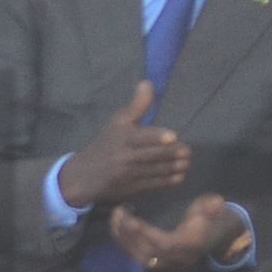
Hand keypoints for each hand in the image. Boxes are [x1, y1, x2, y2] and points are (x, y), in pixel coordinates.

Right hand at [58, 81, 191, 210]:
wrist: (84, 176)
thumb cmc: (105, 145)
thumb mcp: (117, 123)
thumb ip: (136, 106)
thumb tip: (148, 83)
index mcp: (122, 137)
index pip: (141, 137)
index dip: (157, 137)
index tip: (173, 137)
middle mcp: (125, 156)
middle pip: (152, 155)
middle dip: (172, 154)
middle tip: (187, 151)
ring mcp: (128, 174)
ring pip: (155, 171)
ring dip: (173, 168)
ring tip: (186, 163)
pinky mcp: (131, 188)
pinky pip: (152, 184)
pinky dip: (167, 181)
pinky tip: (179, 176)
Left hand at [123, 193, 243, 271]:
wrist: (217, 237)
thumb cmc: (212, 220)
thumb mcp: (215, 210)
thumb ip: (213, 207)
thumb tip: (217, 202)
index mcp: (190, 246)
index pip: (164, 244)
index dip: (146, 234)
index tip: (132, 219)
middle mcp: (177, 259)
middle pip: (147, 253)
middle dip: (129, 235)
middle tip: (118, 214)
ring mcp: (168, 264)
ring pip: (140, 257)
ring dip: (124, 240)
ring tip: (114, 219)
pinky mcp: (159, 263)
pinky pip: (139, 257)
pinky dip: (126, 244)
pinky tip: (117, 228)